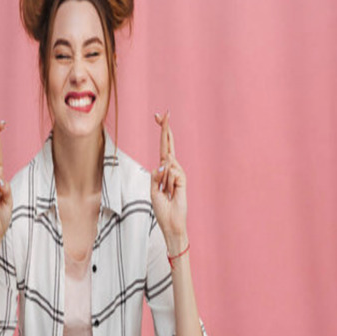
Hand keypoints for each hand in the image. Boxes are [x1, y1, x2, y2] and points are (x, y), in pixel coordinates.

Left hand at [150, 110, 187, 249]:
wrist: (171, 222)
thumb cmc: (162, 208)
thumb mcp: (153, 190)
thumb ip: (157, 176)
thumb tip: (165, 163)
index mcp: (163, 170)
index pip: (163, 148)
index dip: (162, 133)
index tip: (159, 117)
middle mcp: (172, 169)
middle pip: (168, 145)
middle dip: (165, 129)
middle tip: (164, 113)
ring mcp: (178, 173)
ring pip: (167, 165)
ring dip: (163, 180)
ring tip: (166, 192)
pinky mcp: (183, 180)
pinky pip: (171, 173)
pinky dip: (168, 183)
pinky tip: (171, 192)